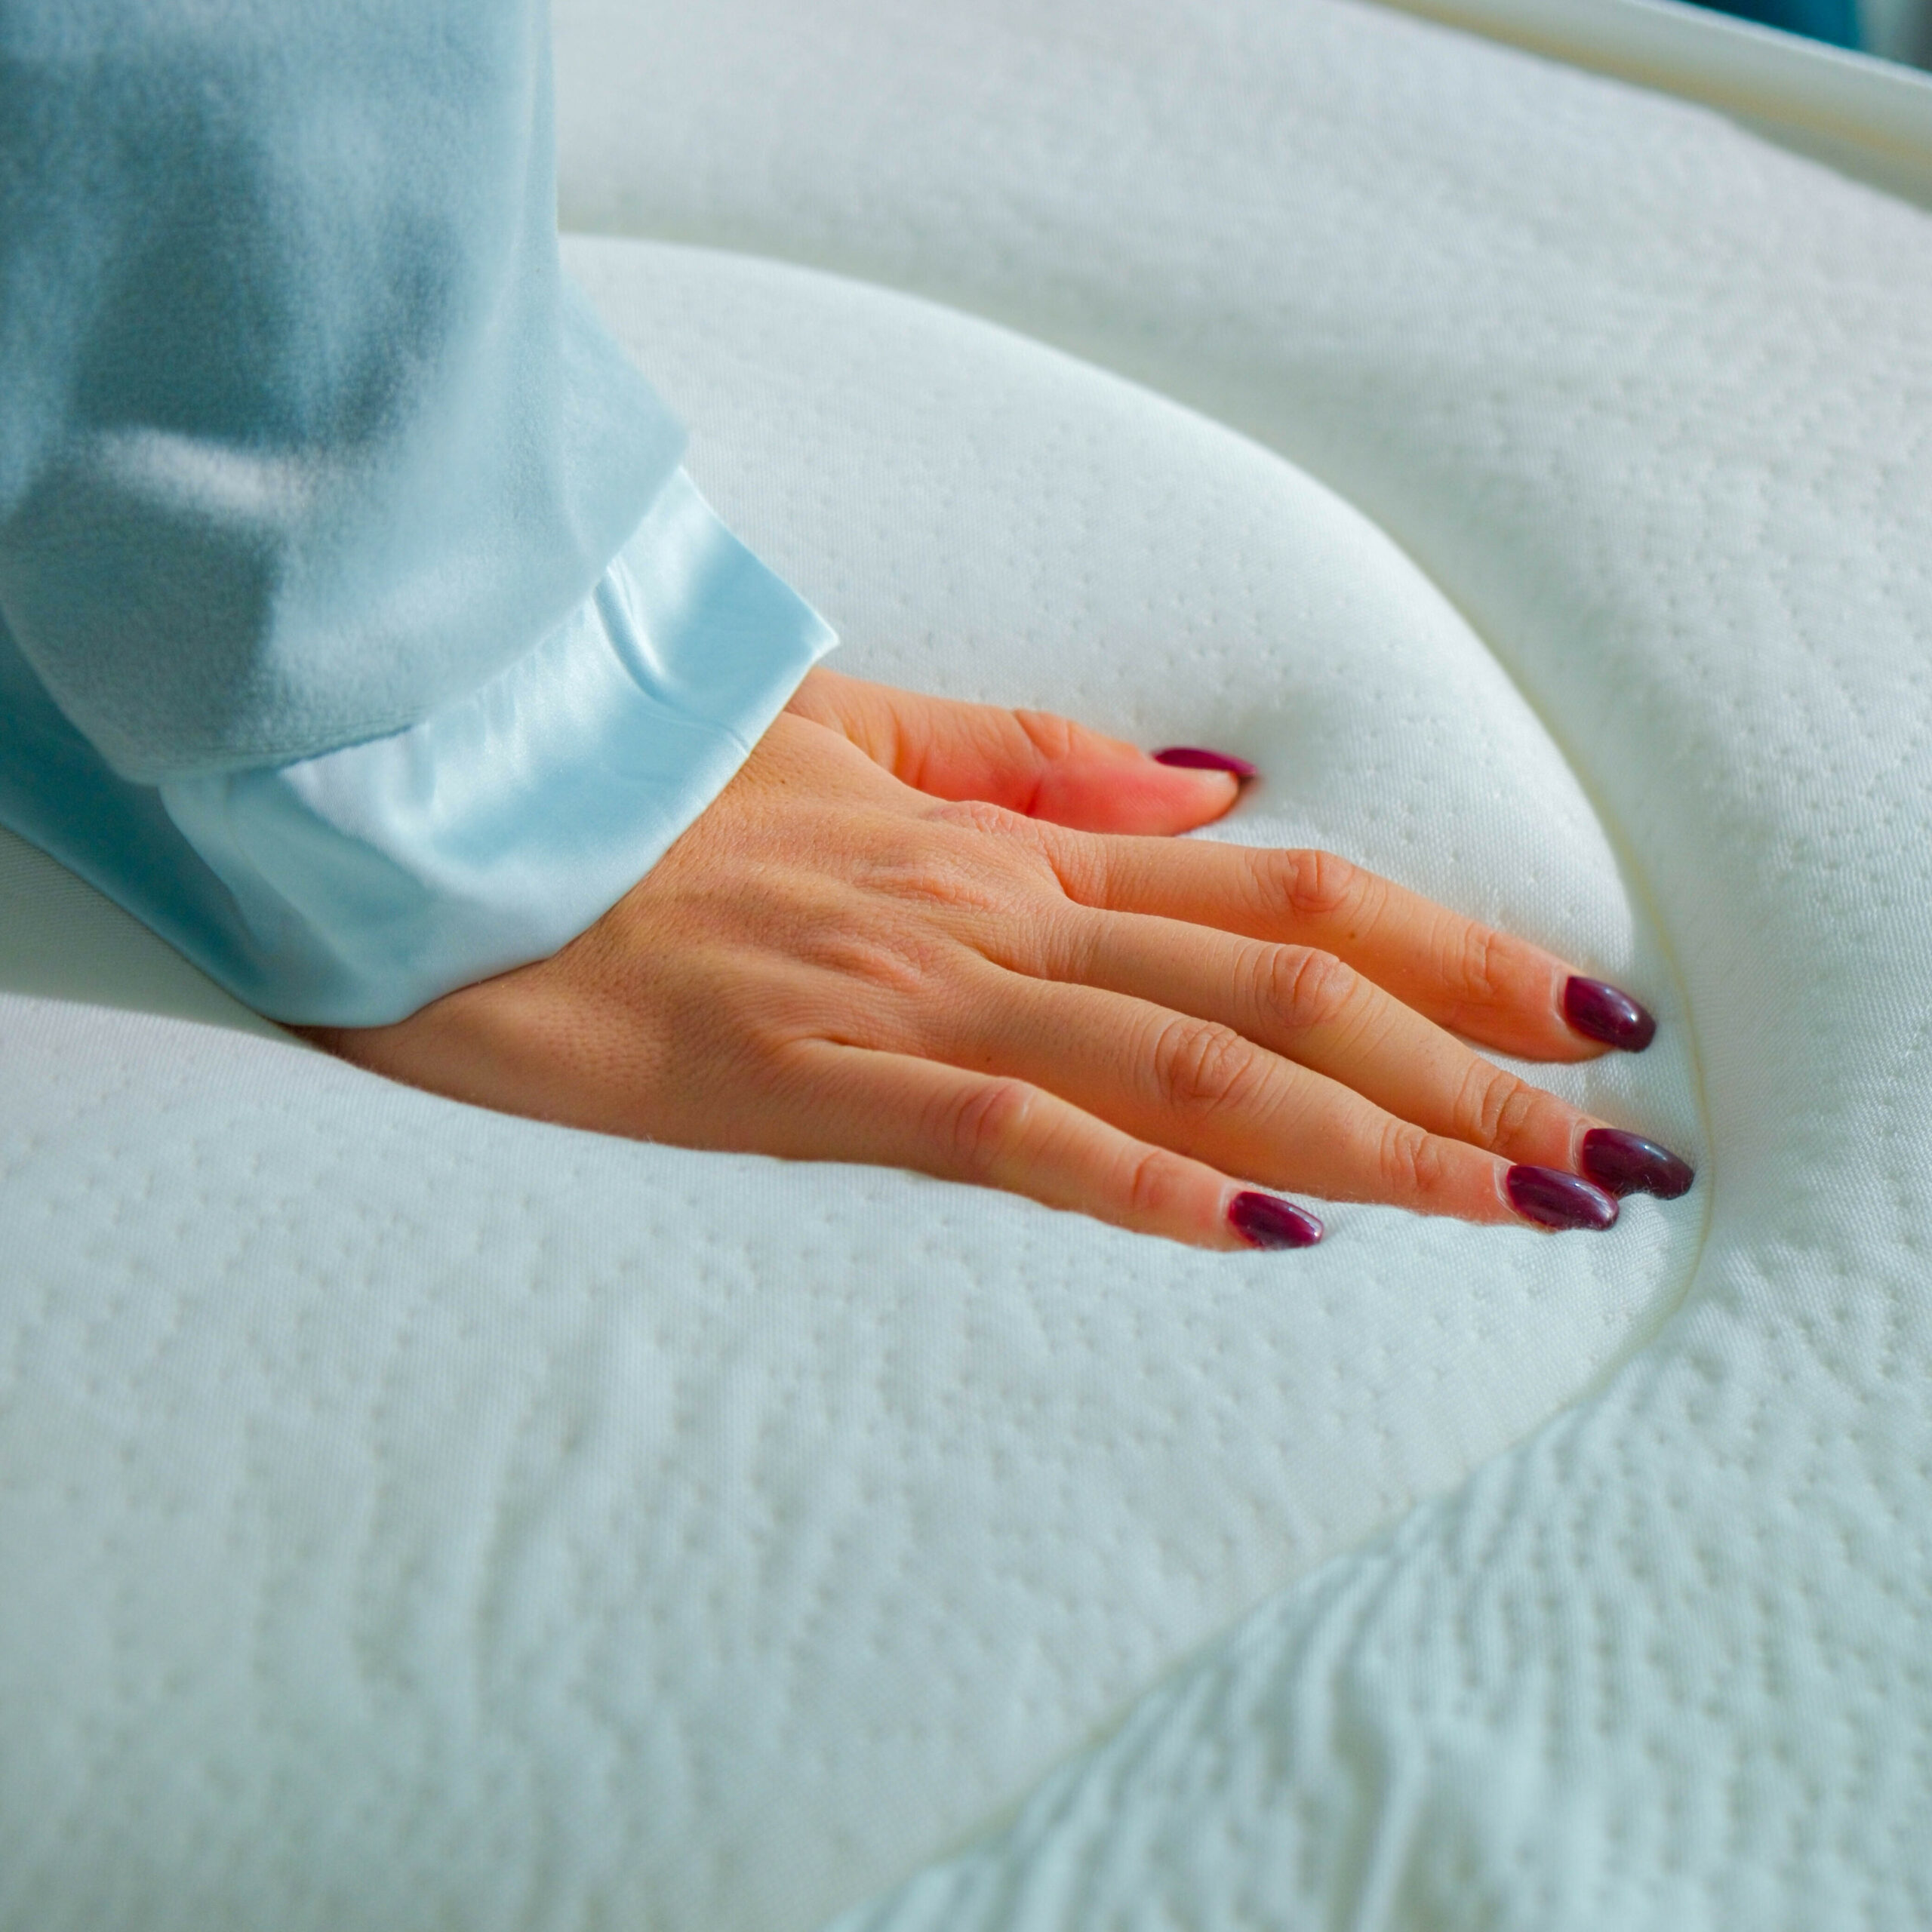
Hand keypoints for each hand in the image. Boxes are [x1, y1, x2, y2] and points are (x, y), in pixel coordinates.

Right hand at [309, 668, 1691, 1248]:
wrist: (461, 822)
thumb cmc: (654, 794)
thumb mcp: (857, 742)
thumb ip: (1035, 762)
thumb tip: (1210, 788)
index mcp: (1013, 844)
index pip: (1284, 891)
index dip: (1449, 950)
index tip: (1580, 1009)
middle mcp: (996, 910)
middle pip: (1281, 979)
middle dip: (1463, 1067)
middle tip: (1609, 1145)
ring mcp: (912, 993)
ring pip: (1186, 1057)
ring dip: (1364, 1134)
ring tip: (1511, 1201)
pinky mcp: (812, 1078)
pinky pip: (1008, 1132)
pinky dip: (1146, 1177)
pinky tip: (1266, 1229)